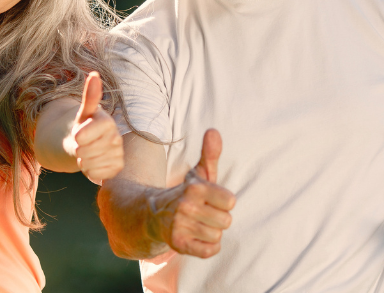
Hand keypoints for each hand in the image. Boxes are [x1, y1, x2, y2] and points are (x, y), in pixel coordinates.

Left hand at [64, 72, 123, 182]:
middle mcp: (116, 137)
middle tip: (81, 145)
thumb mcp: (83, 113)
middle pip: (86, 151)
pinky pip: (97, 174)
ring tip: (87, 153)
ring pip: (90, 163)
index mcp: (107, 122)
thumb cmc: (84, 127)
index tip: (78, 134)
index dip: (78, 137)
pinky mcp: (118, 167)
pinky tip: (93, 163)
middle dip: (79, 150)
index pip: (84, 135)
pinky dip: (91, 171)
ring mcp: (118, 153)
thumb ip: (90, 96)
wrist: (87, 146)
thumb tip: (94, 74)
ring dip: (83, 161)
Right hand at [148, 129, 234, 257]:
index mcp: (194, 188)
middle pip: (226, 221)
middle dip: (218, 219)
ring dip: (211, 233)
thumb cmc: (185, 194)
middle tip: (204, 215)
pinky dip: (208, 247)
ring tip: (198, 225)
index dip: (224, 202)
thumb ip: (210, 154)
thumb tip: (213, 131)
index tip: (212, 201)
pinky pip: (209, 251)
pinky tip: (198, 239)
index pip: (230, 201)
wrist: (153, 215)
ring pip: (217, 236)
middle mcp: (186, 206)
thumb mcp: (198, 174)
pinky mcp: (177, 244)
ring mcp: (180, 226)